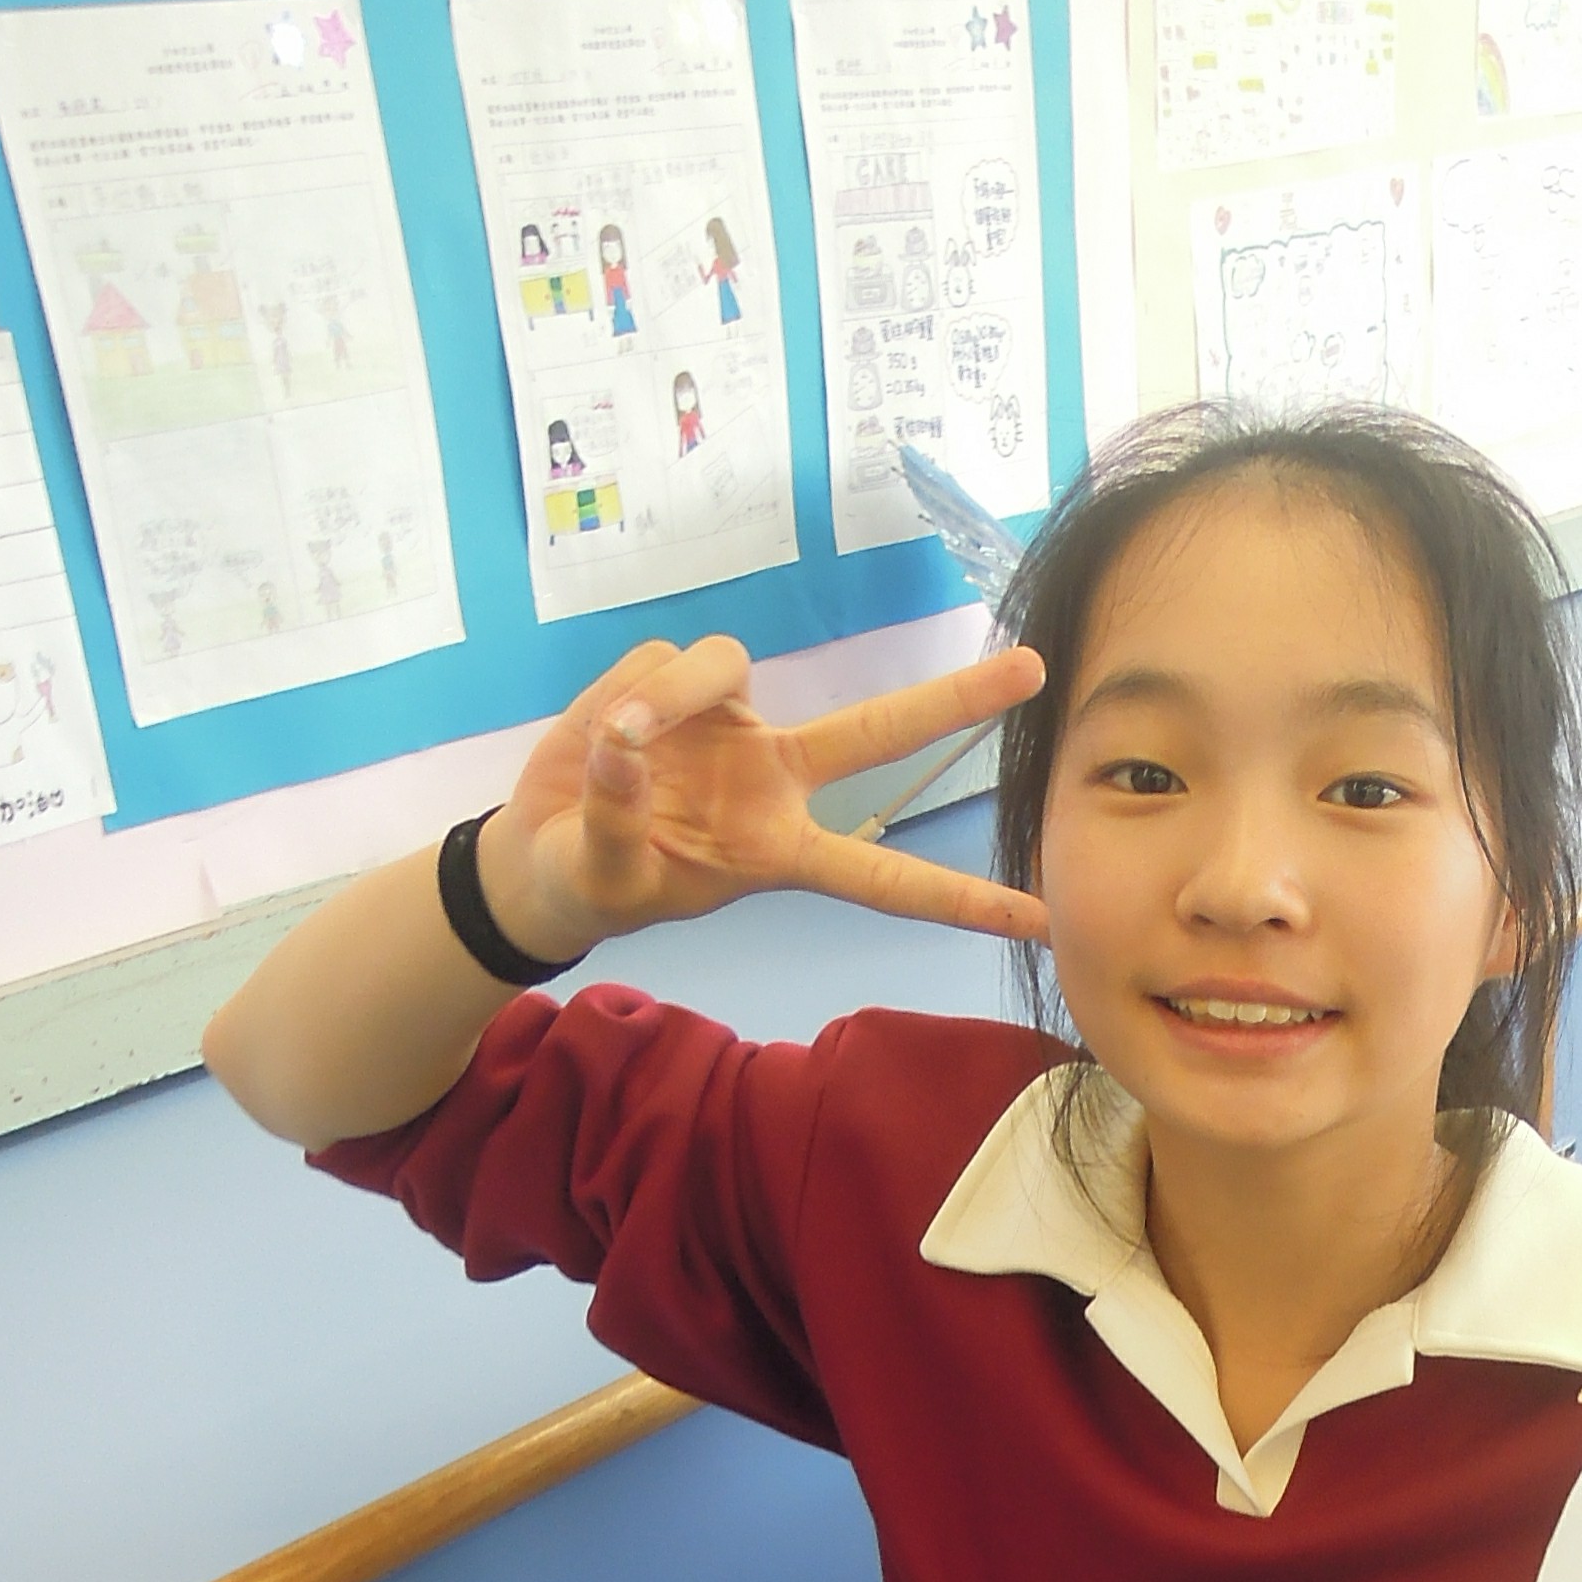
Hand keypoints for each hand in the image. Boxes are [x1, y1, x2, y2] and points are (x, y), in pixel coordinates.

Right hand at [476, 633, 1051, 962]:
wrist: (540, 853)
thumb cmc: (592, 884)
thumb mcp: (603, 877)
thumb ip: (615, 818)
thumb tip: (623, 744)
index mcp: (779, 849)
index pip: (884, 877)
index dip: (960, 900)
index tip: (1042, 919)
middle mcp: (774, 777)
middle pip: (877, 732)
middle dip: (955, 700)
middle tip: (1038, 671)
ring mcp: (732, 724)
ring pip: (726, 665)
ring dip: (668, 695)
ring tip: (614, 738)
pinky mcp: (678, 681)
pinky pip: (662, 662)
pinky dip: (628, 689)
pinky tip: (602, 726)